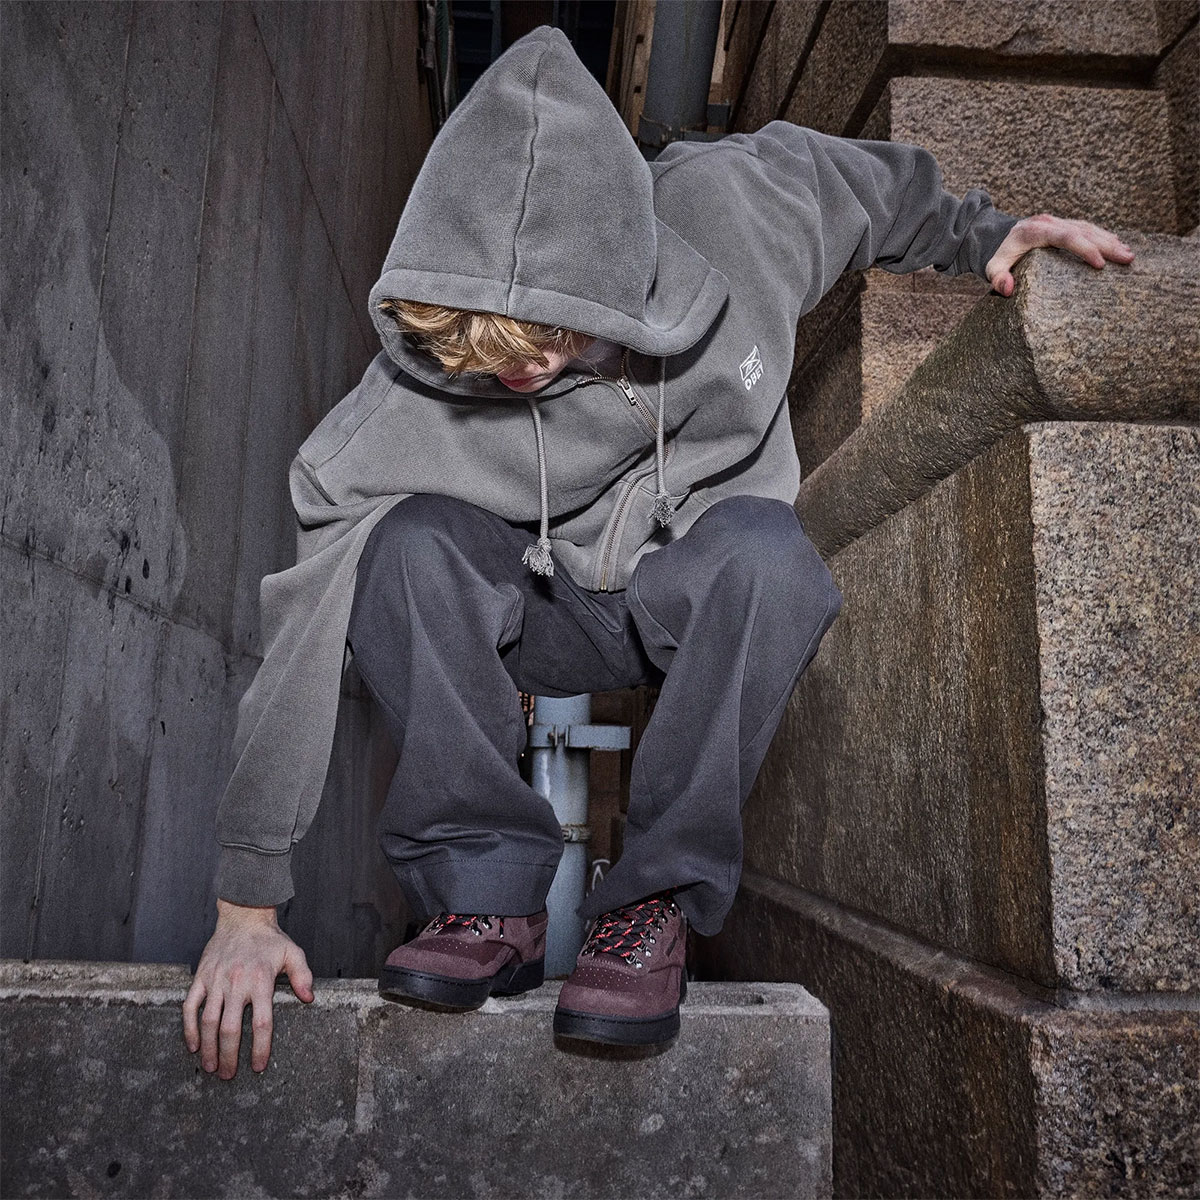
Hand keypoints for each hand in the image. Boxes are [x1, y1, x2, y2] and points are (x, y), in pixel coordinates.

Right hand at [182, 898, 313, 1079]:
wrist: (243, 916)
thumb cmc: (269, 939)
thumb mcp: (292, 953)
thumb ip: (302, 975)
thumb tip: (309, 998)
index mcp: (261, 981)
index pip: (261, 1023)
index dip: (260, 1048)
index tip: (258, 1066)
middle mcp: (237, 983)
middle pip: (230, 1029)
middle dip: (229, 1056)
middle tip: (229, 1075)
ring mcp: (216, 981)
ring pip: (208, 1021)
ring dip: (208, 1047)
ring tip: (211, 1067)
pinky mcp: (201, 977)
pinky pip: (190, 1006)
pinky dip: (189, 1028)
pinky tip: (193, 1045)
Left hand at [986, 213, 1134, 296]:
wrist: (995, 236)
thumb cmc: (996, 256)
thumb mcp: (991, 268)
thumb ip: (997, 278)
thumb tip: (1007, 289)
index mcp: (1035, 231)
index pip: (1066, 237)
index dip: (1084, 248)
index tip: (1100, 264)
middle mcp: (1049, 222)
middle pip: (1083, 231)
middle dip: (1107, 245)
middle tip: (1128, 258)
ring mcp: (1058, 222)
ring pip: (1088, 228)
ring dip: (1110, 240)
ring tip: (1129, 254)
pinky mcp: (1062, 225)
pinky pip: (1086, 228)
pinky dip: (1102, 236)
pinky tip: (1117, 244)